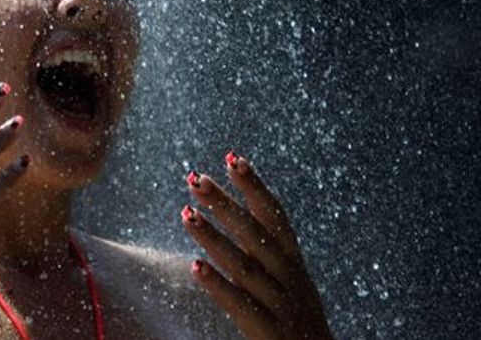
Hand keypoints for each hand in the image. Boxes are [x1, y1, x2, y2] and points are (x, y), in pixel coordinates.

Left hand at [181, 154, 332, 339]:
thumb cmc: (295, 318)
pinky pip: (240, 304)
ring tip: (185, 214)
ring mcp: (281, 303)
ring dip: (214, 237)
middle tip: (195, 178)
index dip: (254, 186)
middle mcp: (289, 276)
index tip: (232, 157)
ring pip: (245, 265)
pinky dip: (218, 284)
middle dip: (226, 203)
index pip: (274, 215)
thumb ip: (263, 250)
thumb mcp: (287, 279)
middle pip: (256, 233)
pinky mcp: (269, 331)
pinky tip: (194, 266)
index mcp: (293, 260)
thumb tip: (229, 211)